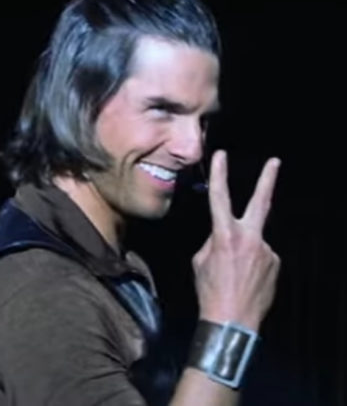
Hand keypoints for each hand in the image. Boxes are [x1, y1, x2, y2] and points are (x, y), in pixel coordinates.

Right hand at [192, 150, 281, 330]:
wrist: (232, 320)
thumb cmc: (209, 291)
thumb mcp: (199, 261)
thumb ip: (213, 241)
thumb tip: (223, 236)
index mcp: (224, 235)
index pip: (219, 197)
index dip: (219, 174)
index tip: (220, 155)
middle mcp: (250, 238)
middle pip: (261, 202)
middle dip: (267, 180)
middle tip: (275, 162)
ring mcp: (267, 250)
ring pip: (254, 240)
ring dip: (244, 252)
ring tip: (234, 275)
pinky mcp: (276, 263)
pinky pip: (262, 257)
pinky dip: (252, 265)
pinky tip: (245, 280)